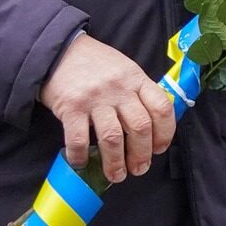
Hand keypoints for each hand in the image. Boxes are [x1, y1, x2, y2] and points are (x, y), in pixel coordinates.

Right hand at [41, 33, 176, 183]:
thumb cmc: (96, 64)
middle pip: (140, 127)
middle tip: (139, 169)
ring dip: (116, 163)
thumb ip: (139, 92)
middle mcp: (119, 89)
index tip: (160, 148)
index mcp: (137, 79)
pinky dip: (81, 156)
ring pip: (113, 138)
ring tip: (116, 175)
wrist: (59, 50)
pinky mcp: (70, 107)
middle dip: (142, 154)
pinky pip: (79, 139)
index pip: (162, 107)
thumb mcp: (126, 70)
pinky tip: (81, 163)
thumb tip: (153, 125)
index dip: (166, 132)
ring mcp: (95, 98)